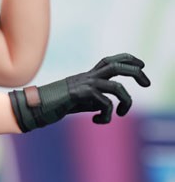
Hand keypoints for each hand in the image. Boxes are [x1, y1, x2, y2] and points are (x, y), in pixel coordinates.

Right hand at [9, 54, 150, 131]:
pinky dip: (106, 116)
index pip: (110, 61)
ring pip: (116, 86)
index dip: (127, 59)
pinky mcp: (78, 95)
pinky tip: (97, 121)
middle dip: (136, 72)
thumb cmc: (53, 106)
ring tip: (121, 113)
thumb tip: (106, 105)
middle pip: (116, 66)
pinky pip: (104, 103)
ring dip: (126, 102)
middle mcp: (87, 77)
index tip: (141, 65)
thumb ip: (93, 100)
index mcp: (87, 77)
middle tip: (147, 83)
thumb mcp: (78, 102)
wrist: (33, 107)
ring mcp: (83, 85)